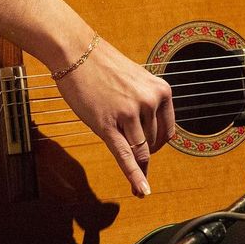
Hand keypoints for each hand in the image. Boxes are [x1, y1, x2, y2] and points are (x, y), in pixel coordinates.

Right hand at [54, 38, 174, 197]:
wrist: (76, 52)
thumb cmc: (104, 66)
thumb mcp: (138, 80)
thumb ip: (149, 104)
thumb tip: (153, 136)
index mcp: (161, 91)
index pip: (168, 132)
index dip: (158, 144)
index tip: (148, 147)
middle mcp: (149, 102)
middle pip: (153, 144)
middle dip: (142, 150)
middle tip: (125, 144)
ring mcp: (128, 114)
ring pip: (140, 151)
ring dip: (134, 161)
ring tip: (125, 157)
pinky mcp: (107, 124)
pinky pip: (125, 156)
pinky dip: (134, 176)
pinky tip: (140, 190)